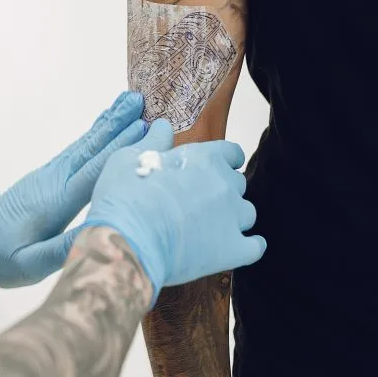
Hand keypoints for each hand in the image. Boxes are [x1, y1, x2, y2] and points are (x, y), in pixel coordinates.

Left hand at [0, 91, 147, 286]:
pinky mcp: (50, 176)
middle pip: (92, 148)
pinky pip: (79, 150)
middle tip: (145, 101)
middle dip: (120, 125)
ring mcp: (51, 175)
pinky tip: (109, 122)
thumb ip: (62, 249)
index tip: (146, 129)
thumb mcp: (29, 264)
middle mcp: (54, 181)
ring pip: (86, 144)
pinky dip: (97, 133)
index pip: (94, 170)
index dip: (121, 149)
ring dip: (111, 122)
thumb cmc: (0, 257)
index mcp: (54, 201)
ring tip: (132, 99)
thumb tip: (99, 233)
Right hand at [80, 119, 265, 304]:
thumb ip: (152, 142)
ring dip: (232, 219)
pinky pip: (255, 247)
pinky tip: (230, 249)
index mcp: (204, 158)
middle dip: (222, 192)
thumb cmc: (123, 198)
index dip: (224, 162)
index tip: (214, 170)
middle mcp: (225, 184)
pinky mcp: (233, 250)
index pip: (231, 153)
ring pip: (246, 214)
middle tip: (197, 205)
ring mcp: (233, 217)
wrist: (127, 240)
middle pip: (237, 184)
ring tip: (207, 231)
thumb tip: (161, 126)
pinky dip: (245, 247)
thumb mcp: (128, 158)